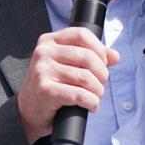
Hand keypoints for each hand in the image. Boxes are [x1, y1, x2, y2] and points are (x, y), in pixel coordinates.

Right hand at [17, 27, 119, 142]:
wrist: (29, 111)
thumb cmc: (52, 84)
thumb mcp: (68, 64)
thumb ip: (92, 56)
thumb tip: (115, 56)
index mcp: (49, 40)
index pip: (82, 34)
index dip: (99, 48)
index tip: (104, 62)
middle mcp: (43, 52)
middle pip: (86, 56)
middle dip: (101, 72)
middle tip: (101, 83)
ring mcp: (42, 70)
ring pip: (85, 77)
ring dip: (97, 90)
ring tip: (96, 95)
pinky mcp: (45, 90)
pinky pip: (78, 94)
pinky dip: (91, 101)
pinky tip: (92, 105)